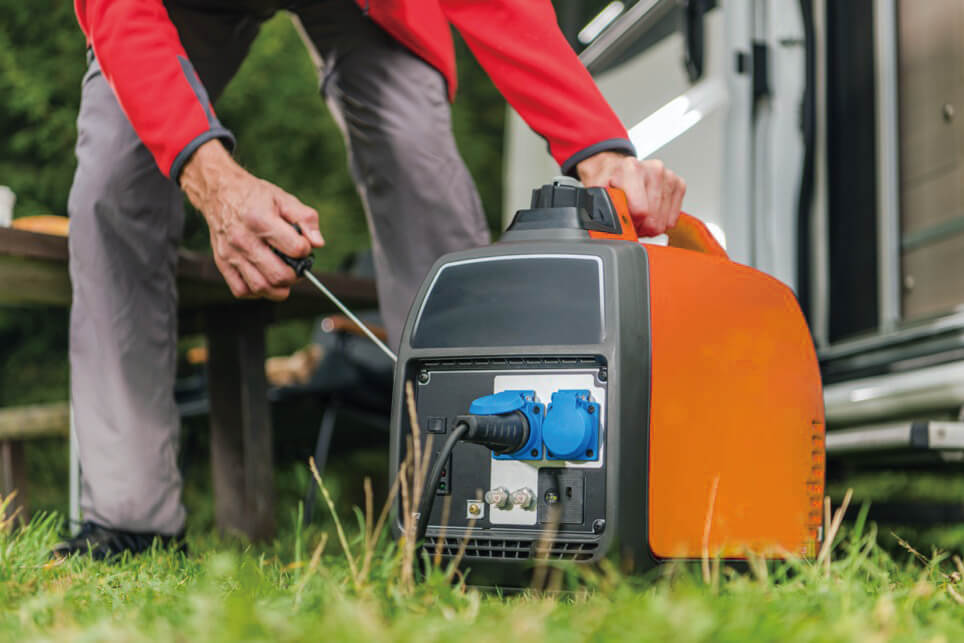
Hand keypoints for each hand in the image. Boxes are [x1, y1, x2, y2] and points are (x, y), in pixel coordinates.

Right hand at [180, 140, 323, 299]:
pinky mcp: (222, 264)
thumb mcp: (283, 198)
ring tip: (284, 276)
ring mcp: (230, 254)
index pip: (294, 249)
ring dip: (279, 289)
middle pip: (278, 275)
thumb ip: (305, 219)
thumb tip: (317, 243)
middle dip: (295, 275)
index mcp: (260, 220)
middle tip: (297, 266)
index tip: (303, 246)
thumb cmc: (254, 196)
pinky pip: (242, 291)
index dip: (305, 250)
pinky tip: (265, 279)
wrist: (219, 193)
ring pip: (260, 287)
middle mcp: (243, 239)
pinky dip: (257, 292)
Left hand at [576, 152, 685, 236]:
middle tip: (629, 218)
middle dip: (640, 226)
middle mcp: (653, 169)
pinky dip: (660, 221)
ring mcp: (668, 176)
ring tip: (638, 215)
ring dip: (649, 225)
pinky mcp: (678, 184)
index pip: (640, 211)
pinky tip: (650, 212)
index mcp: (632, 168)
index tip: (623, 218)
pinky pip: (672, 219)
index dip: (630, 222)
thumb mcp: (596, 194)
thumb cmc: (608, 181)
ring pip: (664, 222)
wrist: (615, 168)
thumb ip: (602, 209)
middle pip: (653, 219)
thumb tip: (612, 228)